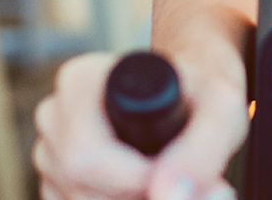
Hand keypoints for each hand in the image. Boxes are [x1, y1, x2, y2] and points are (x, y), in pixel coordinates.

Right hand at [34, 51, 249, 199]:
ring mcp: (49, 153)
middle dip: (137, 195)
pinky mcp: (55, 184)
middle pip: (80, 189)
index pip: (83, 156)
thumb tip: (168, 196)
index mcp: (79, 83)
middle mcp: (55, 116)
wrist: (193, 98)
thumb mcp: (221, 110)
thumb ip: (201, 152)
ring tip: (166, 179)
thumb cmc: (202, 95)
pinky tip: (143, 189)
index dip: (132, 180)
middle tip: (180, 183)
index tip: (171, 174)